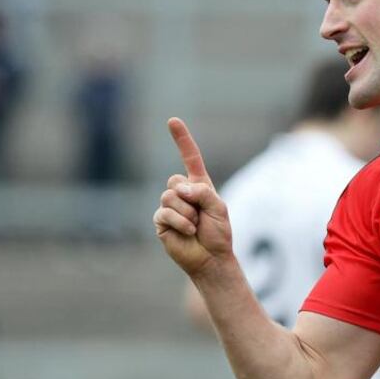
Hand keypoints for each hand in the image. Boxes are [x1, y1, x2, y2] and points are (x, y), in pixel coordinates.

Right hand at [153, 118, 232, 276]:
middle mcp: (182, 193)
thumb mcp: (218, 207)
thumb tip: (180, 189)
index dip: (182, 140)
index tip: (172, 120)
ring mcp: (169, 207)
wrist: (211, 257)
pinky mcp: (161, 221)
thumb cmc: (218, 233)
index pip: (190, 158)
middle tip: (201, 215)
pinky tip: (187, 232)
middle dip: (191, 197)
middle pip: (175, 180)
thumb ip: (203, 192)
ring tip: (195, 225)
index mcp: (199, 185)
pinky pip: (165, 213)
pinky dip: (181, 222)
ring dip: (187, 212)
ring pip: (169, 196)